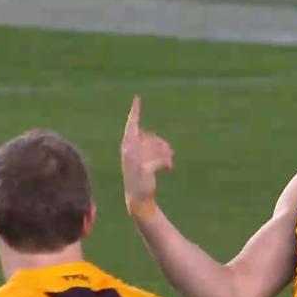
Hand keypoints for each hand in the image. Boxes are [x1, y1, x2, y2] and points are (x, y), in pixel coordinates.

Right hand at [121, 95, 173, 217]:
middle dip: (163, 145)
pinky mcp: (144, 168)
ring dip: (167, 154)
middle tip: (171, 153)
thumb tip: (163, 143)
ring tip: (170, 162)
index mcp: (126, 145)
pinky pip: (162, 160)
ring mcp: (134, 159)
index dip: (135, 111)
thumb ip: (149, 146)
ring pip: (159, 147)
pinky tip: (170, 169)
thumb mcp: (143, 158)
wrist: (138, 197)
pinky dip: (168, 164)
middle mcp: (128, 149)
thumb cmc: (141, 176)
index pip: (131, 125)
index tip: (137, 98)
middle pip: (152, 137)